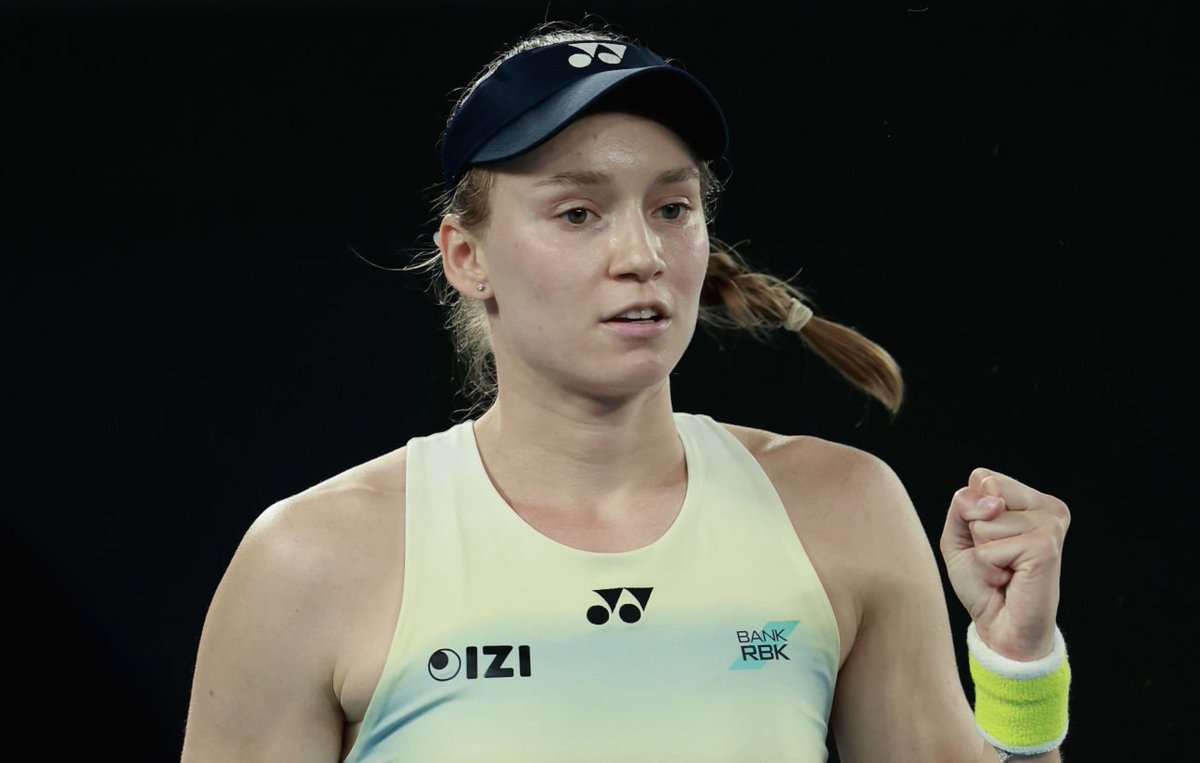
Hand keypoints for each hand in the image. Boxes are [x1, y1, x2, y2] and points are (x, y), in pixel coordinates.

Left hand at [939, 468, 1070, 660]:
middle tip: (997, 557)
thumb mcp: (959, 534)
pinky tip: (1010, 579)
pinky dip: (990, 568)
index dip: (970, 513)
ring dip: (984, 553)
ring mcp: (1050, 525)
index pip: (981, 478)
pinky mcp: (1045, 548)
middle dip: (976, 531)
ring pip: (985, 522)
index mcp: (1031, 498)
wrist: (1001, 627)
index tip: (990, 541)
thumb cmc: (983, 582)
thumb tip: (993, 501)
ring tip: (1005, 570)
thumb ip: (963, 504)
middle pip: (983, 494)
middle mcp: (1047, 507)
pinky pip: (990, 548)